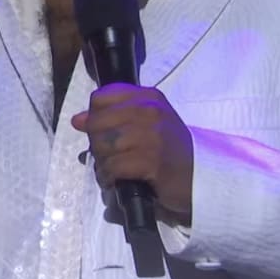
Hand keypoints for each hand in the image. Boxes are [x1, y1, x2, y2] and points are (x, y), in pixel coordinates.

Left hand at [70, 84, 194, 222]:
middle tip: (108, 157)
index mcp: (148, 97)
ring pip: (102, 145)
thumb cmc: (170, 151)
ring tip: (113, 170)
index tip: (104, 132)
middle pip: (97, 123)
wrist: (202, 176)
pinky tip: (115, 181)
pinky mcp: (151, 161)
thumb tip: (77, 119)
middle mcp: (150, 111)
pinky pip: (113, 166)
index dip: (94, 117)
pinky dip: (108, 177)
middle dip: (96, 144)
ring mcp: (152, 135)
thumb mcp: (146, 124)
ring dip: (102, 163)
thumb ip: (113, 117)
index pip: (100, 97)